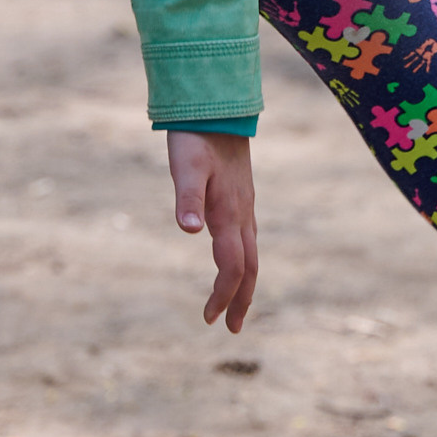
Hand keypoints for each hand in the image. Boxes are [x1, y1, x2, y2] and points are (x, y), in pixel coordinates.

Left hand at [167, 131, 258, 334]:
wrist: (217, 108)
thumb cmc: (196, 138)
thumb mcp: (185, 166)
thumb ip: (186, 198)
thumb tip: (189, 230)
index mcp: (227, 214)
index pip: (232, 268)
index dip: (222, 296)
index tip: (207, 319)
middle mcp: (241, 215)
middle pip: (249, 268)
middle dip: (241, 301)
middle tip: (231, 329)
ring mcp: (244, 206)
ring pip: (251, 254)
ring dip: (244, 283)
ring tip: (236, 305)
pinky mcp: (241, 197)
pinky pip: (248, 239)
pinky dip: (243, 261)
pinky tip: (234, 260)